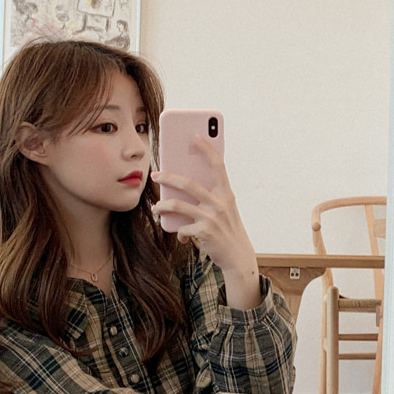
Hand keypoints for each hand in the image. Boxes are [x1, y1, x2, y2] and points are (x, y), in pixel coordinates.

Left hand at [151, 137, 259, 307]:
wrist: (238, 257)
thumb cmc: (228, 230)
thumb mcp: (225, 210)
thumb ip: (210, 197)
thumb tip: (182, 186)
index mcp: (226, 193)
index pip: (217, 165)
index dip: (207, 148)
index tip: (195, 136)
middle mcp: (220, 203)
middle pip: (189, 183)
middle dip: (168, 177)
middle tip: (156, 174)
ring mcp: (212, 218)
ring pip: (179, 205)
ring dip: (163, 205)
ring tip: (157, 207)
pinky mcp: (205, 232)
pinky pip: (183, 228)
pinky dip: (179, 232)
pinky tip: (180, 236)